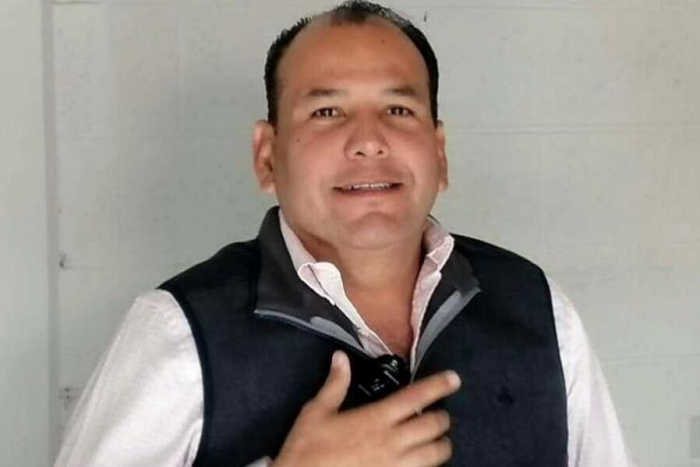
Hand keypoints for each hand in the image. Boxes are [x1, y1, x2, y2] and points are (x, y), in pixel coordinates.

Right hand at [272, 351, 460, 466]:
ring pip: (434, 455)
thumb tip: (341, 357)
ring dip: (441, 445)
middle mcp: (391, 442)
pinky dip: (427, 466)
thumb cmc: (307, 448)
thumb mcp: (316, 412)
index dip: (438, 386)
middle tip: (441, 415)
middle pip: (432, 426)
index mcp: (375, 418)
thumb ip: (334, 385)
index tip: (454, 379)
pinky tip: (423, 462)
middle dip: (443, 418)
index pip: (415, 397)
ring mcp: (395, 466)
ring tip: (439, 440)